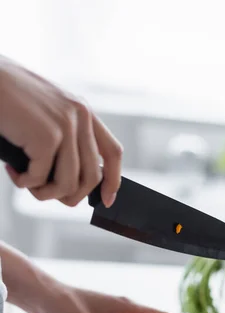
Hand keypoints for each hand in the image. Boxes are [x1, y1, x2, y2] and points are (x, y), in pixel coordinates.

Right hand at [0, 55, 121, 206]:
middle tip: (45, 193)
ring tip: (25, 182)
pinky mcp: (46, 136)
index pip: (113, 152)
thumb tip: (74, 183)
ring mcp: (65, 126)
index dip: (113, 181)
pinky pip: (41, 179)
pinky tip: (13, 171)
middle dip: (70, 196)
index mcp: (83, 111)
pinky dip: (24, 183)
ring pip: (68, 184)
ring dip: (44, 193)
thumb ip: (65, 139)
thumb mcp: (47, 114)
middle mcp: (80, 116)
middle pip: (92, 177)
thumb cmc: (8, 98)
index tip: (106, 200)